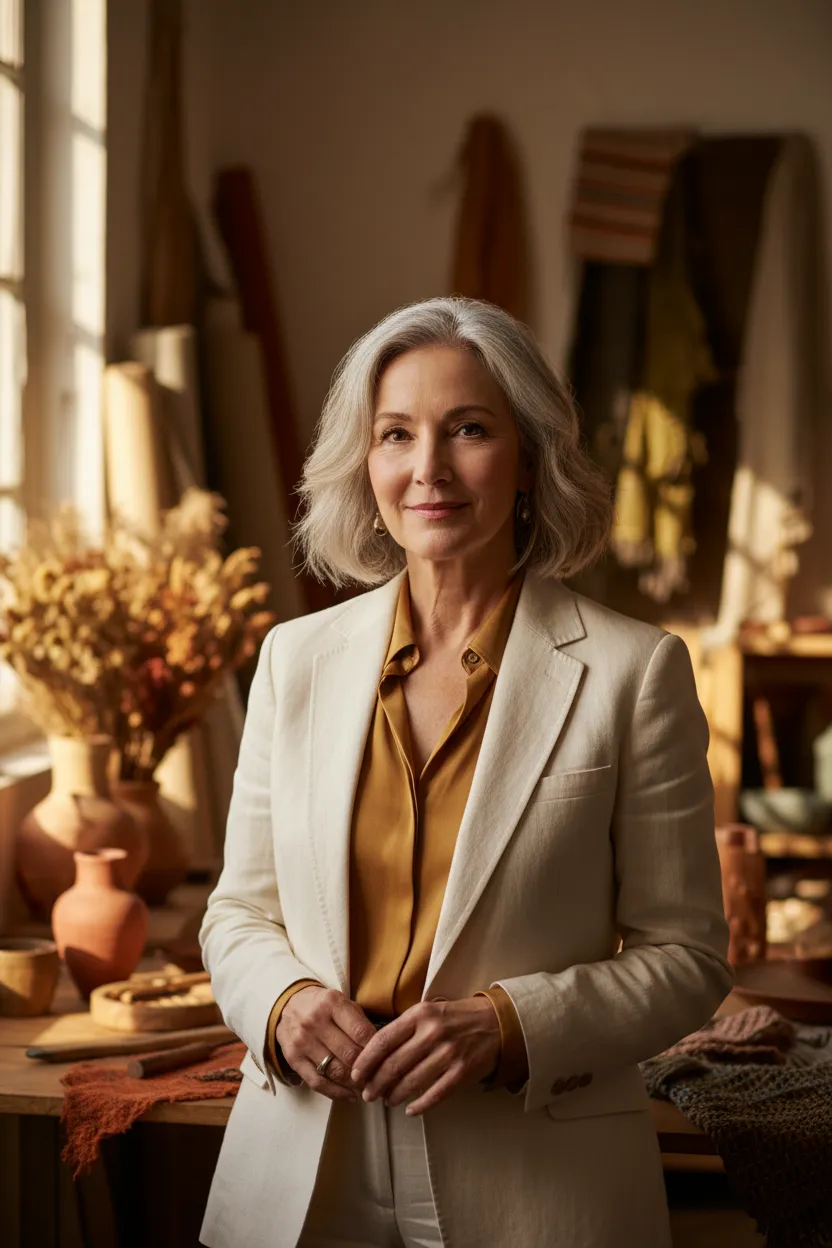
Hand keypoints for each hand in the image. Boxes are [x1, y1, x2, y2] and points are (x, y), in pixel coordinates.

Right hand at [276, 986, 376, 1101]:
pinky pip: (317, 1082)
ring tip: (367, 1087)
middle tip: (378, 1077)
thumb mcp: (343, 1003)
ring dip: (354, 1084)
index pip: (361, 1032)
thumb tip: (381, 1051)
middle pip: (349, 1054)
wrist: (288, 1005)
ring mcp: (302, 1041)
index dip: (376, 1050)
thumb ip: (361, 1023)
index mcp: (332, 1003)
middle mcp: (315, 1021)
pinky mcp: (293, 1059)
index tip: (385, 1060)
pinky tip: (350, 1096)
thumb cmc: (324, 1006)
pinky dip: (336, 1093)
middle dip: (367, 1069)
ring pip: (335, 1071)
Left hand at [349, 996, 500, 1115]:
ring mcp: (448, 1054)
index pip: (383, 1040)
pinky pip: (435, 1095)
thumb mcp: (428, 1011)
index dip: (365, 1061)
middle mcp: (432, 1033)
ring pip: (411, 1083)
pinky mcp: (462, 1072)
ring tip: (386, 1101)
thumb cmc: (455, 1018)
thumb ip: (404, 1028)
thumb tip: (373, 1053)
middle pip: (393, 1065)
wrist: (495, 1022)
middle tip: (368, 1094)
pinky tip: (410, 1110)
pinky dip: (419, 1106)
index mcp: (420, 1015)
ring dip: (394, 1096)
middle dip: (375, 1084)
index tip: (355, 1074)